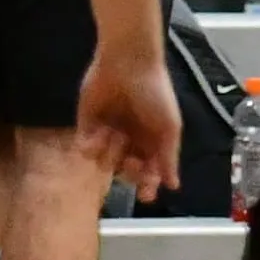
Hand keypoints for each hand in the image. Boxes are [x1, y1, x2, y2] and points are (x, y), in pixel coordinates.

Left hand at [77, 49, 184, 200]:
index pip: (148, 171)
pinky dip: (92, 146)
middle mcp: (129, 141)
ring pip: (104, 162)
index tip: (146, 194)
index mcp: (151, 141)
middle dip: (129, 171)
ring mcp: (107, 134)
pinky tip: (101, 132)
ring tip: (117, 135)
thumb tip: (174, 186)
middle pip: (126, 170)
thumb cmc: (155, 94)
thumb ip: (168, 158)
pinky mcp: (86, 126)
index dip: (148, 182)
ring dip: (111, 155)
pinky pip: (85, 148)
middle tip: (131, 163)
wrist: (127, 64)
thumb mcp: (169, 128)